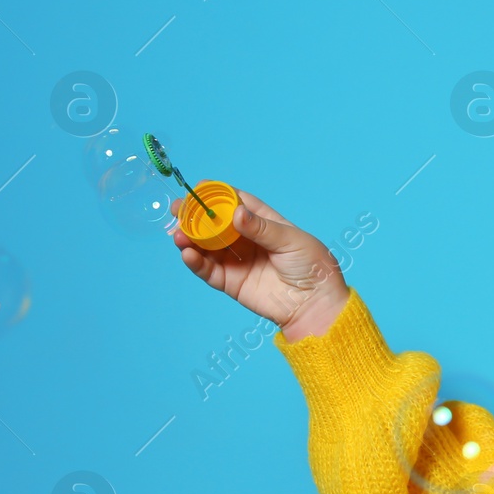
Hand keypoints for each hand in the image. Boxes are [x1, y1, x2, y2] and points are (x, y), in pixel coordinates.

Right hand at [169, 189, 349, 341]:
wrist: (316, 305)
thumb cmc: (313, 268)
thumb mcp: (291, 241)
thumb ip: (262, 228)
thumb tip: (236, 214)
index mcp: (266, 224)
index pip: (238, 203)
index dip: (218, 195)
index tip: (199, 188)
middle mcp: (249, 240)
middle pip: (216, 224)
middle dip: (195, 216)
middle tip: (177, 209)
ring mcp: (238, 261)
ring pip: (207, 246)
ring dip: (190, 239)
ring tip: (178, 234)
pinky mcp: (232, 282)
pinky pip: (209, 270)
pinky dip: (195, 262)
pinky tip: (187, 253)